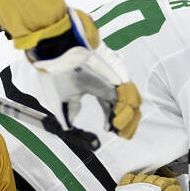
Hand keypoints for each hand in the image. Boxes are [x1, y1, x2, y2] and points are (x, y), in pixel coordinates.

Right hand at [28, 9, 141, 138]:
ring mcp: (114, 79)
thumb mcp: (65, 99)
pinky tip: (116, 119)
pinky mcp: (118, 75)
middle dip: (125, 123)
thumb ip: (71, 112)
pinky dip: (126, 109)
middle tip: (120, 133)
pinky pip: (130, 95)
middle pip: (126, 107)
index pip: (111, 107)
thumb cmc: (60, 73)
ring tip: (115, 127)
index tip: (108, 130)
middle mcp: (108, 84)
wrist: (59, 57)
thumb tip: (70, 127)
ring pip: (130, 102)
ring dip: (126, 118)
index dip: (112, 121)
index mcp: (97, 88)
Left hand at [89, 172, 180, 190]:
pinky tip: (135, 183)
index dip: (176, 190)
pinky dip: (134, 179)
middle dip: (165, 183)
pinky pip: (130, 177)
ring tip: (150, 186)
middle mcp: (151, 188)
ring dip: (149, 180)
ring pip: (146, 176)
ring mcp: (137, 186)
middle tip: (166, 187)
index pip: (173, 187)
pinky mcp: (124, 188)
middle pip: (160, 179)